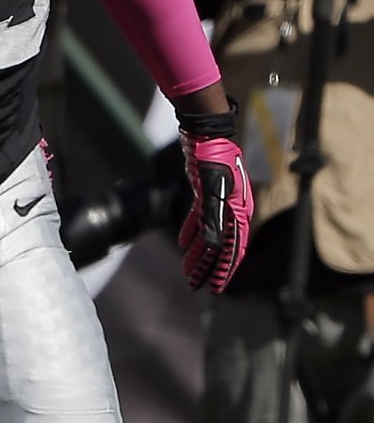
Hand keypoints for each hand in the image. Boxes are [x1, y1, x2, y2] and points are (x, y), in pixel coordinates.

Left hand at [178, 128, 252, 291]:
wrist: (206, 134)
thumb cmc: (213, 159)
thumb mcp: (212, 189)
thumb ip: (212, 217)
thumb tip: (211, 244)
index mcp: (239, 211)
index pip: (233, 249)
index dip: (223, 270)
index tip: (214, 288)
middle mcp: (232, 210)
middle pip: (220, 247)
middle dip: (208, 268)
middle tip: (195, 287)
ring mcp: (219, 203)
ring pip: (208, 236)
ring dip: (198, 255)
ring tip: (187, 273)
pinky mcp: (205, 195)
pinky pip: (199, 220)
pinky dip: (191, 233)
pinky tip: (182, 245)